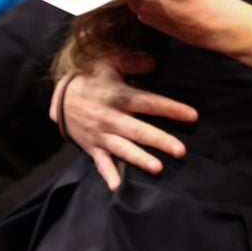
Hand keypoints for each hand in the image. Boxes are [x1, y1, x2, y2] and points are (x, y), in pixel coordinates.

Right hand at [55, 53, 197, 191]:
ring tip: (158, 169)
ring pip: (124, 149)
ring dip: (140, 159)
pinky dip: (109, 175)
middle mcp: (111, 118)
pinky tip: (118, 187)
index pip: (148, 103)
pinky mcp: (92, 147)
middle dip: (160, 141)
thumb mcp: (109, 64)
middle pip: (139, 131)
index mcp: (119, 97)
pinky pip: (101, 163)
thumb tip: (155, 62)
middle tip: (181, 151)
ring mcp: (101, 135)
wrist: (59, 98)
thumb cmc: (91, 79)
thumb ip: (133, 63)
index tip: (192, 116)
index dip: (170, 109)